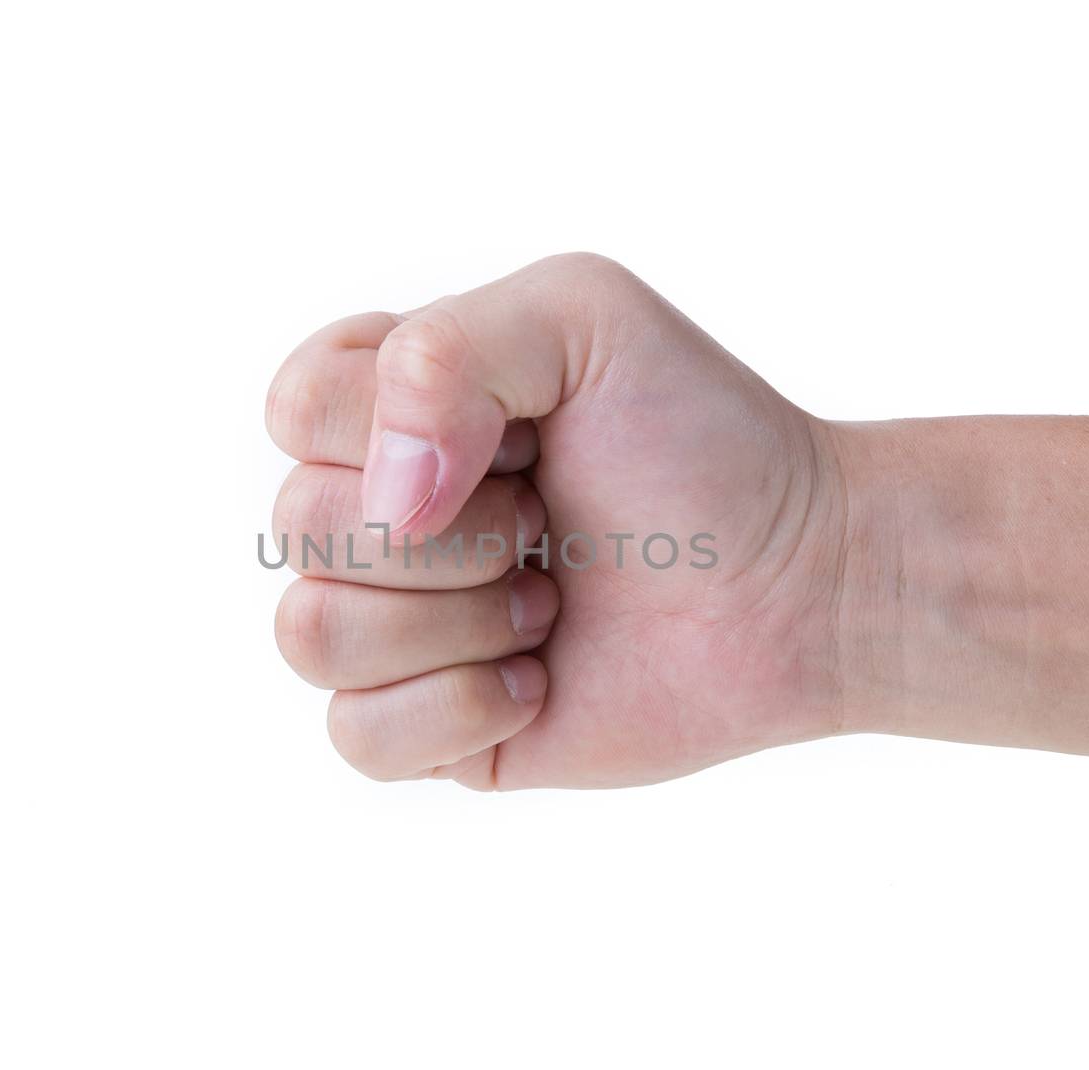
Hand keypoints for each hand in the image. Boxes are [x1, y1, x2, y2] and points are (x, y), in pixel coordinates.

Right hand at [267, 254, 852, 787]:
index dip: (400, 427)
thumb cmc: (698, 436)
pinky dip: (460, 709)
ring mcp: (395, 627)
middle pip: (301, 528)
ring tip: (549, 601)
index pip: (293, 407)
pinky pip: (357, 735)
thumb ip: (445, 349)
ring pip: (312, 636)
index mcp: (391, 408)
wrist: (795, 579)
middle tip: (551, 521)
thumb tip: (388, 503)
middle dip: (454, 533)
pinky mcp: (426, 728)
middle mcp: (377, 514)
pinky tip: (538, 681)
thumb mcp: (582, 315)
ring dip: (458, 620)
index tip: (523, 433)